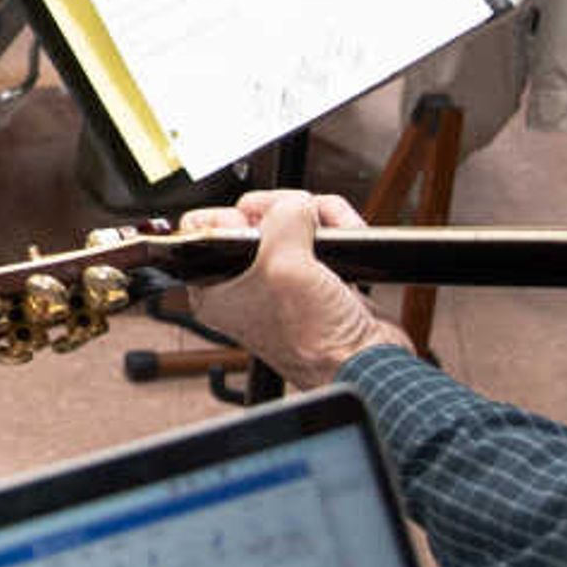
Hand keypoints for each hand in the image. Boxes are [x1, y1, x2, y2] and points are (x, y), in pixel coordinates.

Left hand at [181, 191, 409, 388]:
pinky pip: (320, 234)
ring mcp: (282, 278)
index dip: (229, 216)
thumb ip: (281, 219)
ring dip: (317, 216)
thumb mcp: (284, 265)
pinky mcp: (315, 276)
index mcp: (215, 285)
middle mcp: (245, 281)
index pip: (201, 227)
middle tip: (300, 219)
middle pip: (255, 216)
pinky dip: (335, 229)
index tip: (254, 222)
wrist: (365, 362)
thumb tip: (295, 204)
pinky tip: (345, 236)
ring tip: (332, 229)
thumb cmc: (315, 339)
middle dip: (284, 209)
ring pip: (291, 220)